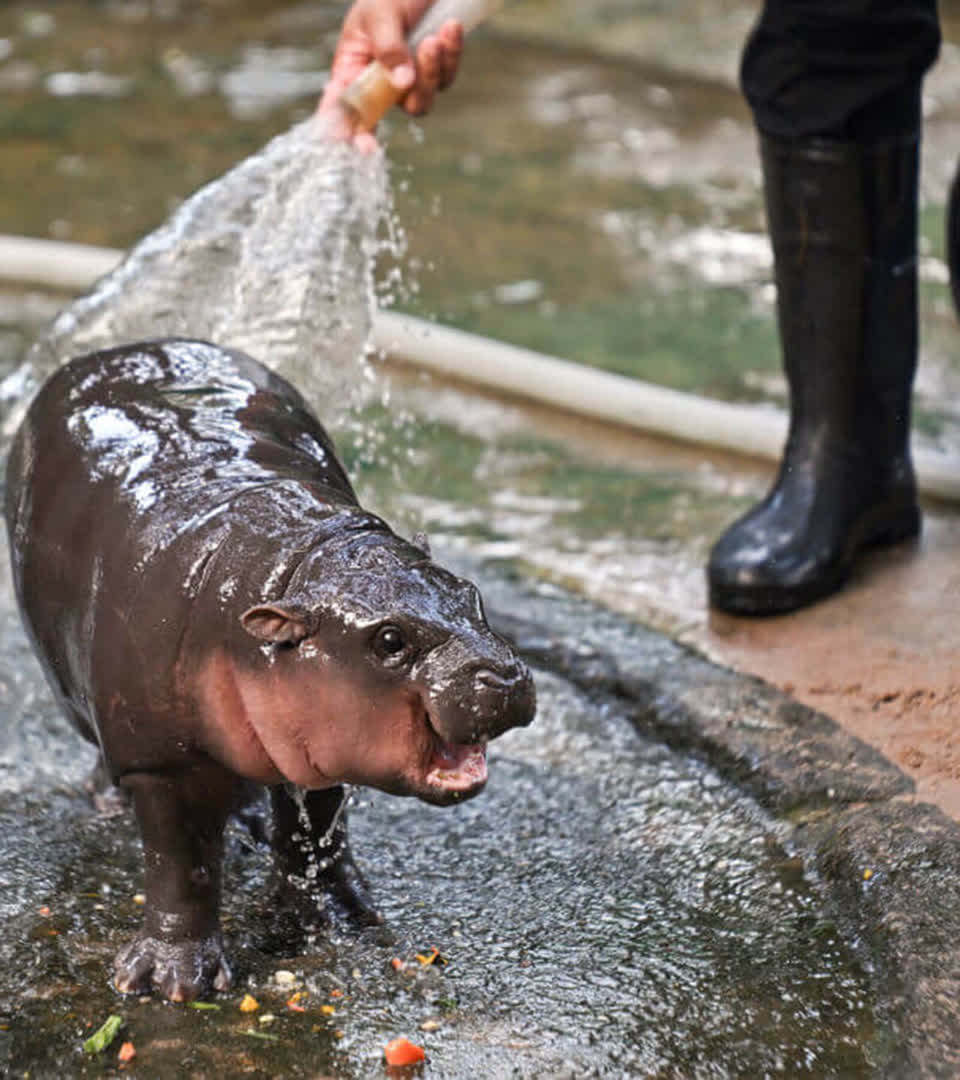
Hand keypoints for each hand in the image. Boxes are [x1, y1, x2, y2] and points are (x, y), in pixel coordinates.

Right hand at [319, 0, 463, 147]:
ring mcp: (408, 80)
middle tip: (428, 46)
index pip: (346, 108)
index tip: (365, 146)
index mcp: (353, 68)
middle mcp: (379, 82)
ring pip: (424, 99)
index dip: (352, 131)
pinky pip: (446, 76)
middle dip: (418, 85)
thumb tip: (402, 82)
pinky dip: (452, 51)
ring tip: (436, 34)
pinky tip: (451, 27)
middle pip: (398, 109)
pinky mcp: (434, 72)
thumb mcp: (381, 13)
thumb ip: (388, 48)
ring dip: (435, 67)